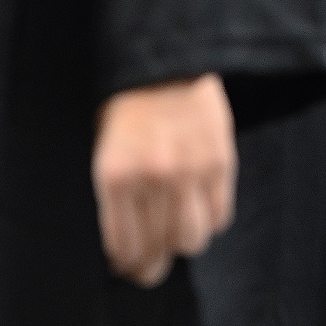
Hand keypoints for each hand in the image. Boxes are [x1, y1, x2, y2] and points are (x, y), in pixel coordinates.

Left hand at [92, 73, 237, 286]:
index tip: (132, 266)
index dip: (130, 265)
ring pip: (193, 240)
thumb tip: (128, 253)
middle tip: (154, 259)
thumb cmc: (129, 109)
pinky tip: (199, 205)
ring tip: (179, 228)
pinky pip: (220, 215)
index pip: (125, 249)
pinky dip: (211, 218)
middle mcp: (152, 177)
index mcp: (114, 176)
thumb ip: (115, 198)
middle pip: (159, 251)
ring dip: (185, 240)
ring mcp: (190, 169)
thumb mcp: (105, 150)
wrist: (167, 59)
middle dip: (155, 262)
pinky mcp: (220, 159)